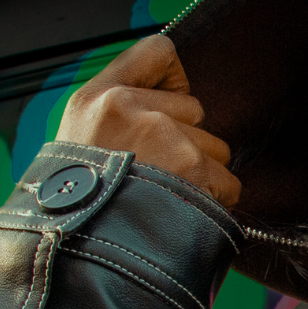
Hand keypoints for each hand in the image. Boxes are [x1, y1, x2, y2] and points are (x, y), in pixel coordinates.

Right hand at [56, 34, 240, 207]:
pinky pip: (228, 181)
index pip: (158, 52)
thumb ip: (119, 117)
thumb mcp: (81, 146)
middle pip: (195, 110)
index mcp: (97, 98)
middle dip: (186, 142)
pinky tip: (182, 213)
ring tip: (164, 198)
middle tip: (154, 175)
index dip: (174, 79)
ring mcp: (163, 136)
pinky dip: (215, 201)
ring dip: (201, 175)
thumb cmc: (80, 207)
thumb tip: (169, 106)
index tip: (169, 103)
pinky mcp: (192, 168)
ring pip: (214, 147)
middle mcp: (129, 107)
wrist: (79, 256)